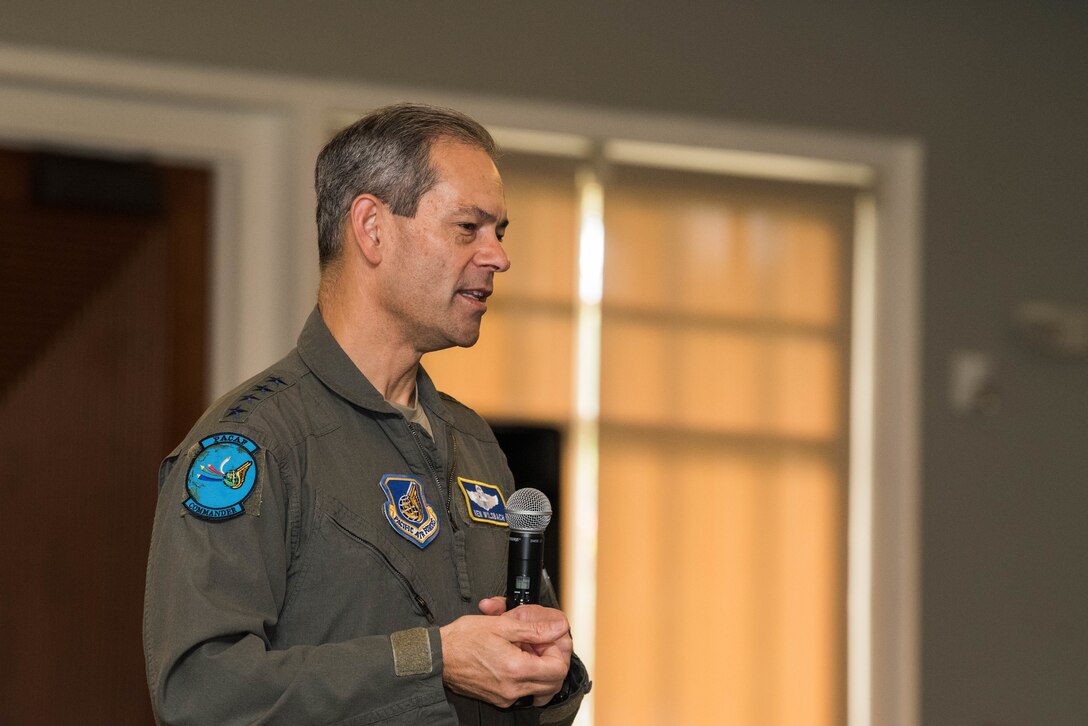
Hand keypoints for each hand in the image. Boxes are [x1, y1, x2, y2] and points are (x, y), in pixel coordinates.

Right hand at [440, 601, 572, 707]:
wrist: (438, 656)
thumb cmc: (463, 639)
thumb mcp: (501, 625)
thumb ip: (534, 629)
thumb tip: (558, 628)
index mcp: (516, 669)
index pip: (557, 668)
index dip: (557, 650)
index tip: (546, 639)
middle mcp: (513, 688)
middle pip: (554, 683)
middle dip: (553, 661)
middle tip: (540, 645)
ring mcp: (506, 696)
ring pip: (541, 691)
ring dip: (542, 672)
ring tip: (529, 653)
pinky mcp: (499, 699)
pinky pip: (525, 693)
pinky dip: (528, 678)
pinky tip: (516, 661)